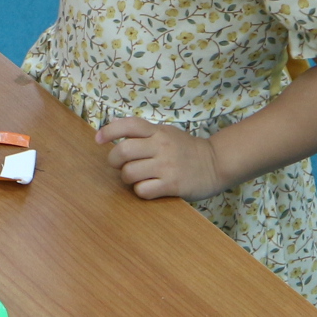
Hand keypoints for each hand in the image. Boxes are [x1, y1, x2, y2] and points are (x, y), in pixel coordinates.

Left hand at [96, 116, 229, 199]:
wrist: (217, 163)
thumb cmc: (186, 150)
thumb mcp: (167, 133)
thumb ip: (145, 134)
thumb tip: (115, 137)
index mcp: (158, 131)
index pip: (128, 125)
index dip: (108, 130)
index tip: (99, 139)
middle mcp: (161, 146)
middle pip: (122, 152)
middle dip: (114, 161)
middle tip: (119, 165)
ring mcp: (167, 166)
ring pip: (129, 173)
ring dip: (127, 178)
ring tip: (137, 178)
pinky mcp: (172, 185)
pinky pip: (143, 190)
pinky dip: (141, 191)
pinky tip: (149, 188)